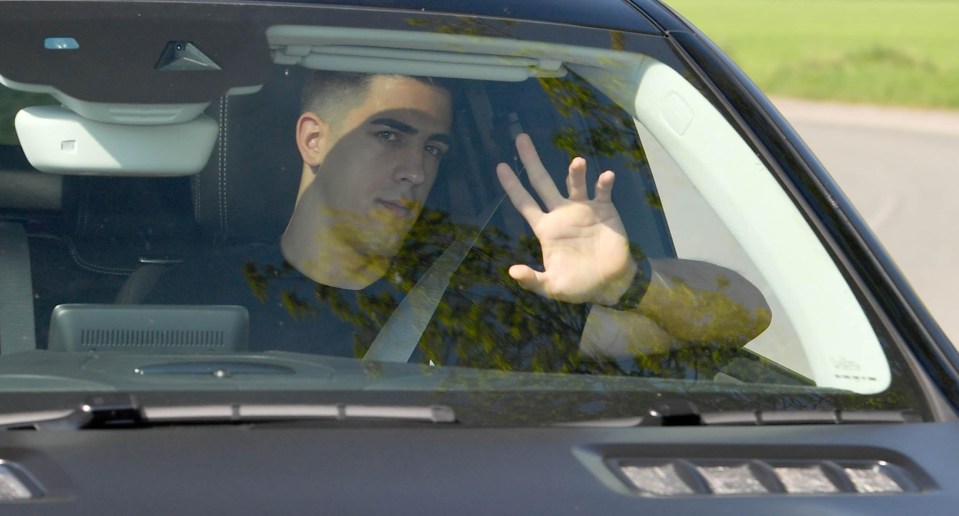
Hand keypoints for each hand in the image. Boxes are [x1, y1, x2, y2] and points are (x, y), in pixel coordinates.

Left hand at [495, 133, 636, 304]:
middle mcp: (561, 213)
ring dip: (574, 172)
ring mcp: (583, 209)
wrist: (610, 283)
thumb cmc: (578, 284)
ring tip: (577, 162)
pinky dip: (604, 183)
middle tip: (521, 137)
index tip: (500, 166)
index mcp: (545, 228)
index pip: (524, 203)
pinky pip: (602, 192)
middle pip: (542, 183)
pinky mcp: (605, 210)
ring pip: (574, 183)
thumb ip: (532, 280)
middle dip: (531, 161)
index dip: (512, 186)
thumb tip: (513, 272)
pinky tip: (606, 177)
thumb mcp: (552, 286)